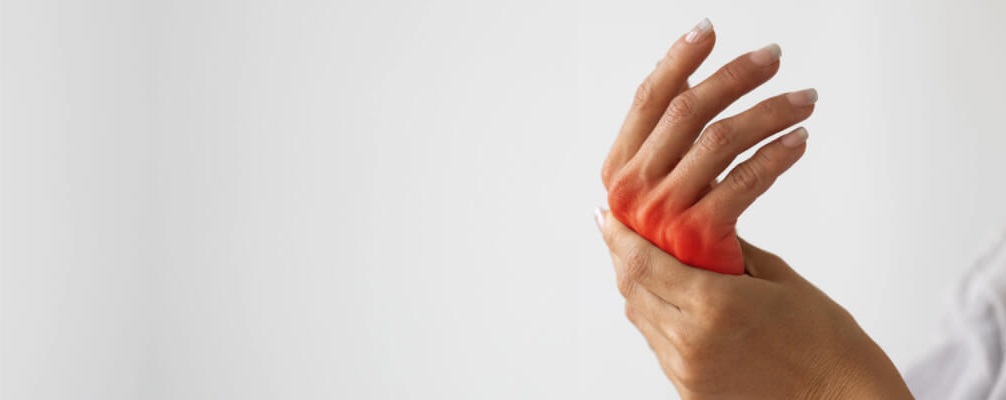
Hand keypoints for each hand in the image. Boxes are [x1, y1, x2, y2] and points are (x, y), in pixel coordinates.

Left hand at [595, 211, 913, 398]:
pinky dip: (657, 318)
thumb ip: (726, 250)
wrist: (843, 399)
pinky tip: (672, 301)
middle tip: (622, 233)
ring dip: (638, 288)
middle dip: (623, 257)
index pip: (641, 261)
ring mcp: (686, 371)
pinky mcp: (690, 391)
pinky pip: (658, 345)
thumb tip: (693, 222)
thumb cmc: (824, 340)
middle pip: (632, 289)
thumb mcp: (776, 277)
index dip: (618, 236)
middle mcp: (690, 340)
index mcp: (713, 304)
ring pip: (640, 317)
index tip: (607, 215)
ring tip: (648, 263)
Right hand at [600, 18, 815, 273]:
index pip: (647, 101)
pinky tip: (799, 140)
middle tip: (772, 56)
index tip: (708, 32)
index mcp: (620, 173)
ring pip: (720, 139)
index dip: (677, 61)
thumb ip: (663, 148)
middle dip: (733, 76)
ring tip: (804, 98)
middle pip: (686, 111)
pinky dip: (777, 154)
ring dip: (768, 111)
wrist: (695, 319)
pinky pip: (746, 179)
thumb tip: (684, 82)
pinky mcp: (699, 236)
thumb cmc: (681, 253)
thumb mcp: (659, 196)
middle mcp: (633, 191)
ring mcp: (663, 214)